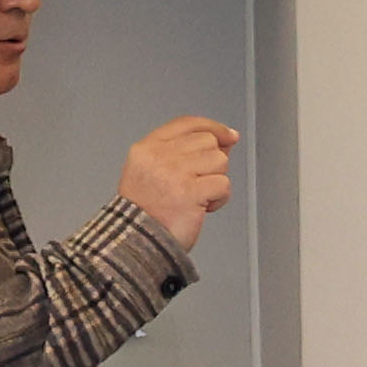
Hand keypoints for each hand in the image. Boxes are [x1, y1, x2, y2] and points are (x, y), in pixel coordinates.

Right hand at [115, 116, 239, 251]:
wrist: (138, 242)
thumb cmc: (149, 211)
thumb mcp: (153, 172)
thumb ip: (185, 151)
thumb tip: (227, 138)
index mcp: (146, 149)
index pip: (187, 123)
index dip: (213, 127)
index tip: (229, 136)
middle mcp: (158, 157)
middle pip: (208, 141)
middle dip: (211, 163)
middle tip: (196, 184)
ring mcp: (174, 173)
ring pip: (219, 161)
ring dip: (215, 181)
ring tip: (196, 198)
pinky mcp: (190, 191)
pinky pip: (223, 184)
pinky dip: (219, 199)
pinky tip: (202, 208)